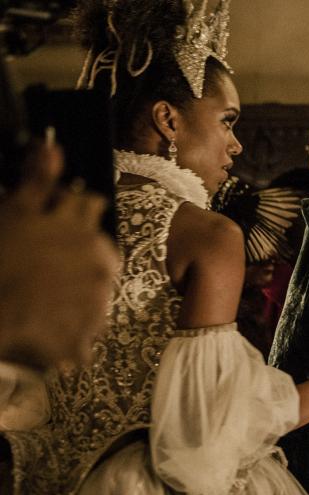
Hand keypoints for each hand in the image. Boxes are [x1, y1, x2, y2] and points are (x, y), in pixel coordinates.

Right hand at [0, 138, 117, 368]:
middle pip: (99, 250)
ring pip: (93, 290)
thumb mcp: (13, 214)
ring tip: (39, 296)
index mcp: (85, 230)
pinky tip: (42, 324)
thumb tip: (52, 148)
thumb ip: (37, 182)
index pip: (90, 207)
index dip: (67, 212)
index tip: (50, 222)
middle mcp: (99, 264)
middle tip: (43, 264)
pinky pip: (84, 332)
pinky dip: (68, 329)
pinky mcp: (86, 336)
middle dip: (77, 253)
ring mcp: (96, 301)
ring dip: (74, 291)